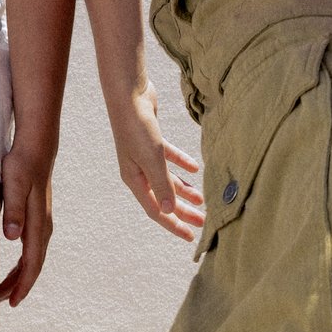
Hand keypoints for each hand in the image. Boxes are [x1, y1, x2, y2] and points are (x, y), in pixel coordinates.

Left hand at [0, 138, 55, 306]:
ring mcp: (40, 222)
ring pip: (32, 258)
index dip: (22, 285)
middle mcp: (42, 226)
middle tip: (1, 303)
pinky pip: (30, 248)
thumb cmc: (21, 164)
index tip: (11, 302)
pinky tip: (11, 267)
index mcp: (37, 223)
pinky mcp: (35, 216)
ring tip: (4, 290)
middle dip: (19, 286)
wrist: (36, 146)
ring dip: (20, 276)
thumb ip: (13, 210)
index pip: (32, 263)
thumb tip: (13, 237)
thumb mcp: (13, 185)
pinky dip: (22, 262)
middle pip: (33, 266)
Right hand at [112, 81, 203, 241]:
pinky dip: (181, 163)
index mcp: (134, 180)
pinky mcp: (152, 140)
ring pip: (167, 179)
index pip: (156, 210)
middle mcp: (137, 171)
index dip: (174, 225)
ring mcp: (144, 156)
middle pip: (164, 197)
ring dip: (184, 190)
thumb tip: (170, 212)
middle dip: (183, 211)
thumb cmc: (137, 128)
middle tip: (203, 221)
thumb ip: (163, 184)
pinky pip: (168, 158)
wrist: (129, 95)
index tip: (191, 236)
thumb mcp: (153, 159)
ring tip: (202, 199)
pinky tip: (195, 168)